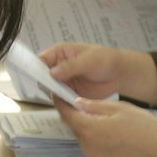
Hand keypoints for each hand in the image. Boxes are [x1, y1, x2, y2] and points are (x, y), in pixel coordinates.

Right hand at [40, 42, 156, 104]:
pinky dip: (60, 102)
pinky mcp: (69, 93)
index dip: (36, 68)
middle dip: (43, 83)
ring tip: (60, 97)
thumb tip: (52, 72)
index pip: (41, 60)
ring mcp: (63, 81)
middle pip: (43, 76)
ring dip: (52, 94)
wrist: (120, 74)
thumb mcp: (88, 60)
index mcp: (60, 53)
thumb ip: (70, 66)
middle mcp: (58, 67)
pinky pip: (60, 99)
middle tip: (50, 89)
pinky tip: (65, 104)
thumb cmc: (105, 60)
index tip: (36, 77)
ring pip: (50, 89)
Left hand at [55, 97, 156, 156]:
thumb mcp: (120, 108)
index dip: (61, 104)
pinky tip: (113, 135)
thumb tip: (78, 103)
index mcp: (89, 129)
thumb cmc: (144, 128)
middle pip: (75, 128)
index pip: (67, 115)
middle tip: (86, 105)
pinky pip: (94, 150)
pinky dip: (97, 141)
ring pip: (85, 139)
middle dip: (78, 116)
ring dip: (89, 130)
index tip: (58, 96)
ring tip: (106, 121)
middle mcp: (88, 147)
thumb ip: (95, 106)